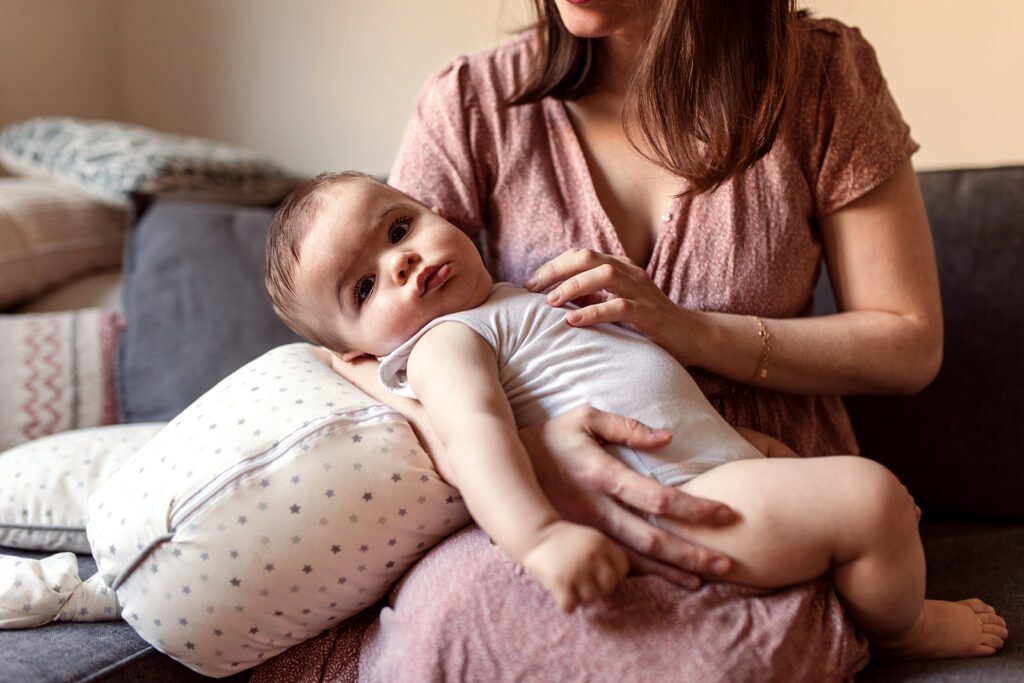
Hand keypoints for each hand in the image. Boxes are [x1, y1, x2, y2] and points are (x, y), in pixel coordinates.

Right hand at [518, 406, 737, 589]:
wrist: (502, 470)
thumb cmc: (549, 439)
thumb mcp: (582, 418)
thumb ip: (625, 426)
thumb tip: (667, 438)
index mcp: (601, 475)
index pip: (657, 497)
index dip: (695, 508)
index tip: (726, 513)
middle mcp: (595, 509)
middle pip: (652, 538)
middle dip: (692, 552)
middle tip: (729, 562)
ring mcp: (584, 531)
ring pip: (635, 559)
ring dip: (671, 572)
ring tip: (704, 580)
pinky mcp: (577, 542)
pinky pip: (613, 565)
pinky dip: (642, 577)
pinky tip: (663, 583)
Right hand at [521, 521, 628, 611]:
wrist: (534, 534)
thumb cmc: (564, 540)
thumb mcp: (590, 538)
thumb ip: (605, 556)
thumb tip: (615, 585)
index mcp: (602, 543)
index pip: (622, 568)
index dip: (613, 574)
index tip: (599, 573)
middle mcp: (592, 556)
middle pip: (609, 587)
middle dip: (598, 588)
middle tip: (584, 584)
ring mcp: (576, 570)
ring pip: (590, 599)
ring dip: (580, 597)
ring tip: (570, 586)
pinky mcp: (560, 582)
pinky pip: (571, 606)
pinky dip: (565, 604)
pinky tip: (560, 593)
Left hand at [525, 248, 689, 353]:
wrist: (689, 336)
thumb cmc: (646, 322)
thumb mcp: (613, 305)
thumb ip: (589, 299)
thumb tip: (553, 299)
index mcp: (619, 267)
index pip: (580, 255)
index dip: (553, 266)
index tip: (531, 284)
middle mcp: (628, 272)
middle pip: (587, 257)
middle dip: (556, 270)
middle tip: (534, 289)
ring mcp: (640, 290)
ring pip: (603, 275)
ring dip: (572, 287)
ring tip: (551, 303)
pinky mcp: (648, 313)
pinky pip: (619, 307)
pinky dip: (593, 312)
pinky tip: (573, 321)